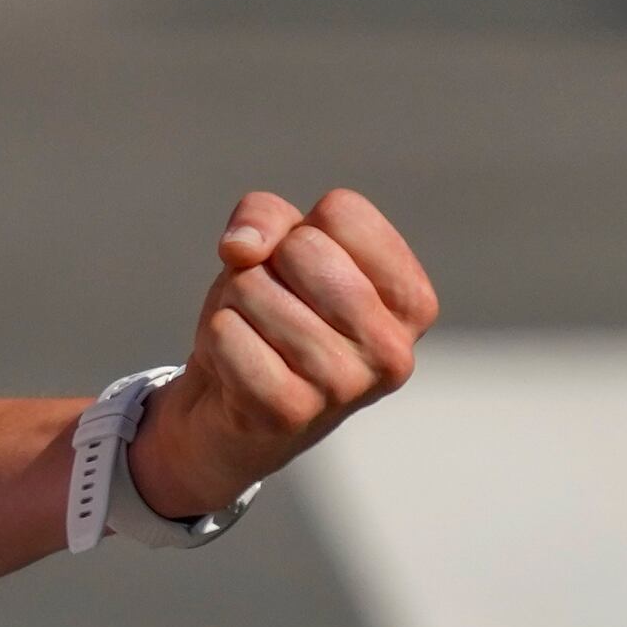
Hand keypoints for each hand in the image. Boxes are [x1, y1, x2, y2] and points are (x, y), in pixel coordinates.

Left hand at [124, 189, 438, 520]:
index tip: (299, 274)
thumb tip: (242, 249)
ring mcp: (345, 387)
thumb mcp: (275, 250)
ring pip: (254, 288)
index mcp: (412, 302)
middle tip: (268, 311)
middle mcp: (393, 349)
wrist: (228, 409)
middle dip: (263, 267)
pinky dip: (214, 340)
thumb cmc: (269, 317)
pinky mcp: (290, 412)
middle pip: (302, 249)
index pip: (345, 213)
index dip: (300, 231)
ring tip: (253, 340)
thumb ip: (266, 215)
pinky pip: (227, 335)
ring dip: (234, 305)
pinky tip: (235, 369)